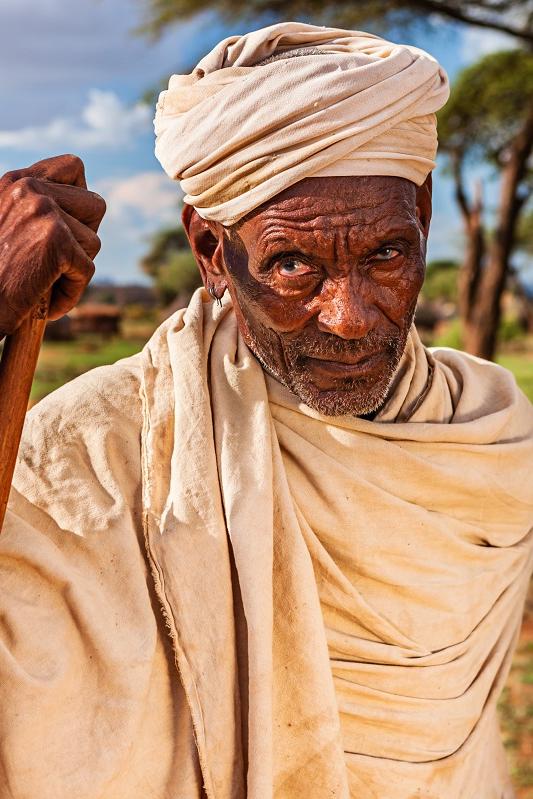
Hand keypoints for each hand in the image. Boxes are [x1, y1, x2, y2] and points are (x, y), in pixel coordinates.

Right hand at [0, 154, 105, 337]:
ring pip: (93, 242)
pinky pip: (87, 269)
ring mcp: (43, 210)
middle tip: (54, 260)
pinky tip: (43, 299)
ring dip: (74, 269)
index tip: (68, 224)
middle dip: (84, 238)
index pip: (73, 166)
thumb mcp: (11, 228)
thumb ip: (39, 210)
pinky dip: (70, 292)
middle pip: (96, 206)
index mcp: (15, 181)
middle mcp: (28, 188)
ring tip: (41, 280)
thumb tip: (91, 203)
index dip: (80, 197)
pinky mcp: (57, 239)